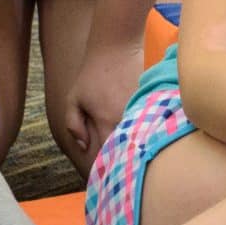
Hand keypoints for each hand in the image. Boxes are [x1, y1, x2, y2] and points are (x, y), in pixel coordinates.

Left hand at [61, 40, 144, 165]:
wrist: (117, 47)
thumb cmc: (92, 74)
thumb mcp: (73, 99)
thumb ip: (74, 125)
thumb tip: (83, 146)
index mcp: (106, 120)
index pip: (107, 155)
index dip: (104, 168)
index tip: (101, 177)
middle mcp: (127, 119)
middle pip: (126, 151)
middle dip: (120, 163)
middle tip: (115, 175)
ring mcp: (142, 112)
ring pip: (138, 139)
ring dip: (132, 148)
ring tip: (127, 159)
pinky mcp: (152, 105)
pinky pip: (146, 126)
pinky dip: (141, 134)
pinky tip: (137, 138)